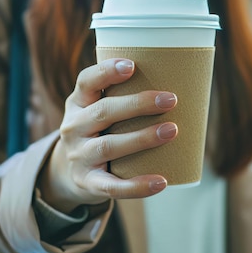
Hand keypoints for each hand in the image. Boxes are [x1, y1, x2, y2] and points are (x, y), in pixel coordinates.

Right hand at [38, 58, 177, 212]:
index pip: (86, 81)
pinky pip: (113, 187)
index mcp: (78, 103)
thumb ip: (124, 98)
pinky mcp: (89, 183)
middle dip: (138, 104)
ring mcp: (79, 156)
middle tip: (171, 99)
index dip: (106, 72)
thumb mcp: (98, 111)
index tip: (132, 66)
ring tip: (172, 131)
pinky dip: (137, 186)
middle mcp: (74, 128)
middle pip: (103, 112)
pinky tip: (161, 181)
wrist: (67, 175)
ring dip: (142, 138)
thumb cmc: (98, 132)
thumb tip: (184, 82)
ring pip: (109, 146)